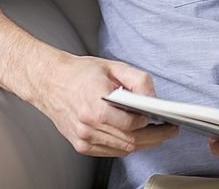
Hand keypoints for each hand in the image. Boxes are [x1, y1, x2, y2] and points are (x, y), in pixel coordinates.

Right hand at [33, 54, 177, 156]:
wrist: (49, 81)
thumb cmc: (79, 73)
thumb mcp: (113, 67)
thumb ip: (138, 80)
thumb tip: (153, 98)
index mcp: (96, 105)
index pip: (132, 124)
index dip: (152, 124)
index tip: (165, 119)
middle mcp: (88, 125)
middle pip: (131, 141)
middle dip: (155, 138)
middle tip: (168, 131)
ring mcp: (83, 138)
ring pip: (123, 149)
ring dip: (143, 143)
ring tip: (155, 133)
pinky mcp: (81, 145)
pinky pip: (111, 151)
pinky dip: (126, 146)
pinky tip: (134, 136)